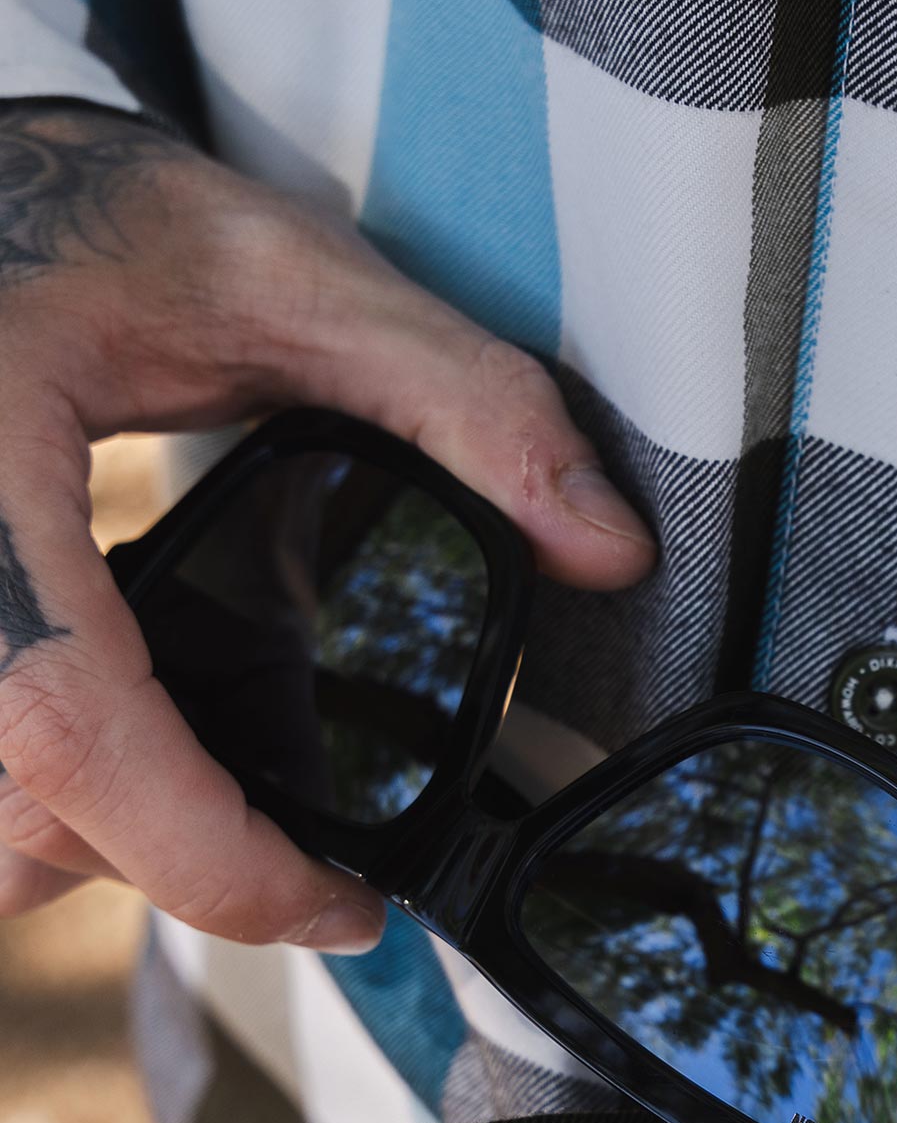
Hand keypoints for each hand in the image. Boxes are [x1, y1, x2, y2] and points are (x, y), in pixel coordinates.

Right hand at [0, 105, 653, 945]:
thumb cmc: (103, 217)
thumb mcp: (292, 276)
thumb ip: (465, 402)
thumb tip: (611, 550)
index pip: (65, 722)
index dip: (209, 854)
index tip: (339, 905)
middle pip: (26, 809)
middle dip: (183, 853)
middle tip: (304, 853)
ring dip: (115, 828)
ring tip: (221, 788)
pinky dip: (65, 787)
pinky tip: (142, 735)